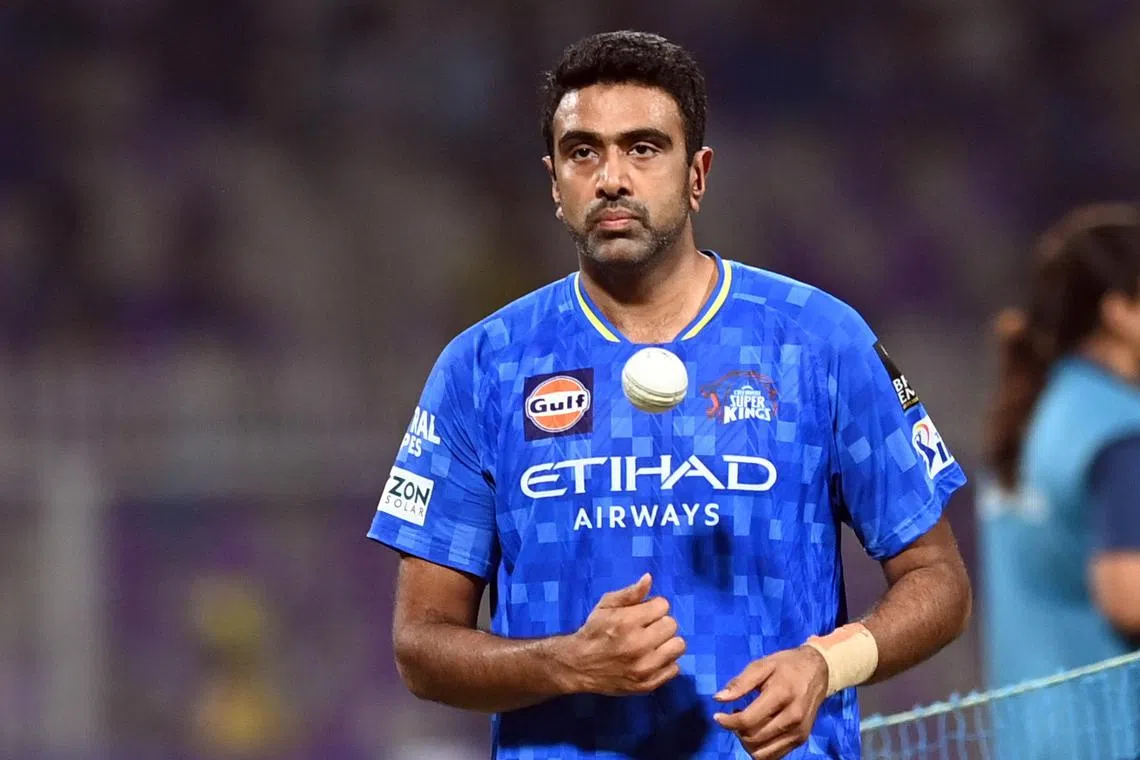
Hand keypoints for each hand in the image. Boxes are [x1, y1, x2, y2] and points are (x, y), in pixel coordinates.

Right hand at [555, 573, 685, 695]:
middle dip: (660, 623)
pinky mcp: (647, 684)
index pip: (663, 606)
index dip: (653, 607)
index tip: (643, 613)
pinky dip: (665, 662)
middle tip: (647, 629)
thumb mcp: (605, 605)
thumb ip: (629, 593)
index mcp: (626, 622)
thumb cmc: (594, 631)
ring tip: (653, 644)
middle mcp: (637, 645)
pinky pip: (674, 668)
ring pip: (678, 646)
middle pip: (672, 625)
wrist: (579, 665)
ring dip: (667, 643)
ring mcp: (644, 668)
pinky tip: (651, 659)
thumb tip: (649, 578)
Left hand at [712, 646, 828, 758]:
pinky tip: (758, 731)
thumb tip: (718, 699)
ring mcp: (799, 732)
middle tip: (734, 715)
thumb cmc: (786, 665)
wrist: (818, 670)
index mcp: (781, 695)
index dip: (727, 722)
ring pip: (763, 753)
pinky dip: (761, 749)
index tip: (717, 716)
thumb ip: (740, 683)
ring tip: (746, 724)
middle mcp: (793, 718)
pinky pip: (775, 756)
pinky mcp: (802, 739)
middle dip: (736, 730)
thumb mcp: (762, 665)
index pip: (748, 720)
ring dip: (747, 743)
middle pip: (753, 738)